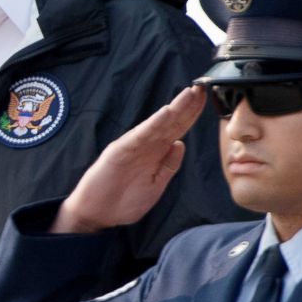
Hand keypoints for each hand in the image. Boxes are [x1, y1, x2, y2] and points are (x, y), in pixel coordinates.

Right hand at [50, 86, 206, 232]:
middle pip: (171, 122)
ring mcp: (133, 146)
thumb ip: (168, 166)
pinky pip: (140, 135)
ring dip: (174, 108)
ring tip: (189, 94)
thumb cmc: (123, 202)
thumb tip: (181, 144)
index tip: (204, 99)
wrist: (96, 214)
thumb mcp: (155, 186)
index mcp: (156, 154)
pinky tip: (166, 113)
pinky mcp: (120, 150)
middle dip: (187, 105)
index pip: (177, 129)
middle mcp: (146, 146)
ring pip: (158, 124)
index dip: (191, 114)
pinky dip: (153, 124)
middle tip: (202, 87)